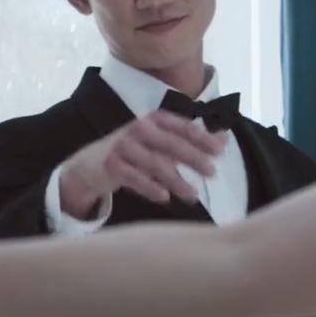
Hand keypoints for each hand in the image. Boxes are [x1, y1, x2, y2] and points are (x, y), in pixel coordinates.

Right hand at [59, 110, 227, 215]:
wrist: (91, 165)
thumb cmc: (136, 152)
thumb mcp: (162, 142)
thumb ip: (191, 141)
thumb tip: (224, 140)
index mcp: (155, 119)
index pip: (183, 127)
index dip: (202, 138)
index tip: (220, 151)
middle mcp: (139, 128)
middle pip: (171, 144)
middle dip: (194, 158)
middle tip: (212, 173)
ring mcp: (124, 145)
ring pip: (155, 163)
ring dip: (176, 180)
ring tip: (193, 196)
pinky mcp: (111, 164)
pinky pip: (134, 177)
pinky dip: (149, 187)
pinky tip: (164, 197)